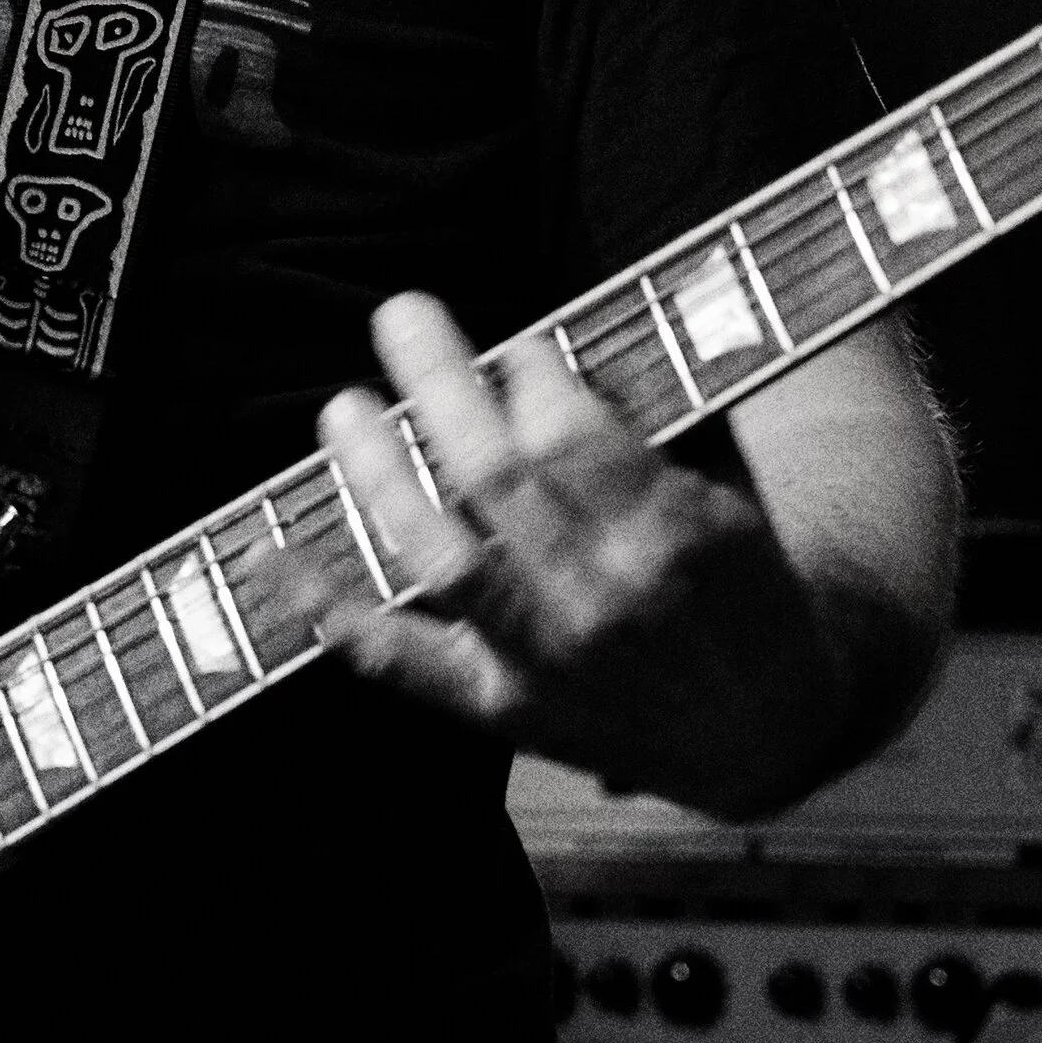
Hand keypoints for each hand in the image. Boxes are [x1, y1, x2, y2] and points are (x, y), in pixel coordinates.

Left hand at [299, 293, 863, 819]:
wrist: (770, 728)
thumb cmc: (741, 586)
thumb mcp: (723, 495)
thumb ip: (642, 429)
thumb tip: (538, 351)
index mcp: (671, 532)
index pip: (572, 431)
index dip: (526, 371)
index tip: (509, 345)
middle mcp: (603, 597)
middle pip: (496, 474)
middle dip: (438, 383)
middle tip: (398, 314)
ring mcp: (546, 659)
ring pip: (439, 555)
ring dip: (378, 474)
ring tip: (343, 408)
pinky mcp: (502, 709)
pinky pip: (399, 660)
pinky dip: (330, 607)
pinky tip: (271, 554)